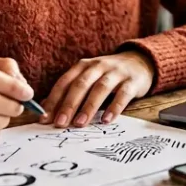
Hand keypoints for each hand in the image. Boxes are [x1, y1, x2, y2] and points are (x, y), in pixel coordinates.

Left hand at [40, 51, 154, 127]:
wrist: (140, 62)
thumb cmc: (108, 75)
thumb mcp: (88, 78)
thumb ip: (70, 92)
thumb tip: (47, 110)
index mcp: (84, 66)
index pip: (65, 82)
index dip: (54, 99)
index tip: (45, 118)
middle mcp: (98, 66)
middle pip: (81, 85)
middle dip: (69, 104)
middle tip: (60, 123)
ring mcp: (116, 72)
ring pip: (100, 88)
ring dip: (88, 106)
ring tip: (79, 123)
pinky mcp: (132, 81)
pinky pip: (122, 94)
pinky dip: (114, 107)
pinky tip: (106, 120)